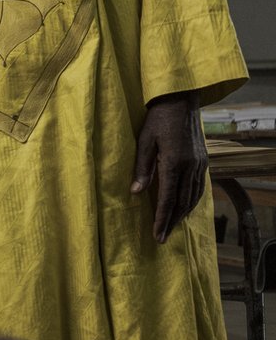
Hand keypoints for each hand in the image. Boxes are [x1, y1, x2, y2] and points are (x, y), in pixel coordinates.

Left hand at [130, 90, 205, 242]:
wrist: (180, 101)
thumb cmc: (157, 119)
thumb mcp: (144, 140)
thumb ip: (141, 167)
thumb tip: (135, 193)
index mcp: (174, 163)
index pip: (167, 198)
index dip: (162, 218)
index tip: (157, 235)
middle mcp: (191, 167)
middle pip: (181, 202)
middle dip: (171, 222)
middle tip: (162, 238)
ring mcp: (200, 165)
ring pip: (192, 197)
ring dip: (182, 214)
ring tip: (171, 227)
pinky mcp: (203, 161)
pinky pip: (199, 188)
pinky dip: (192, 201)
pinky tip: (185, 208)